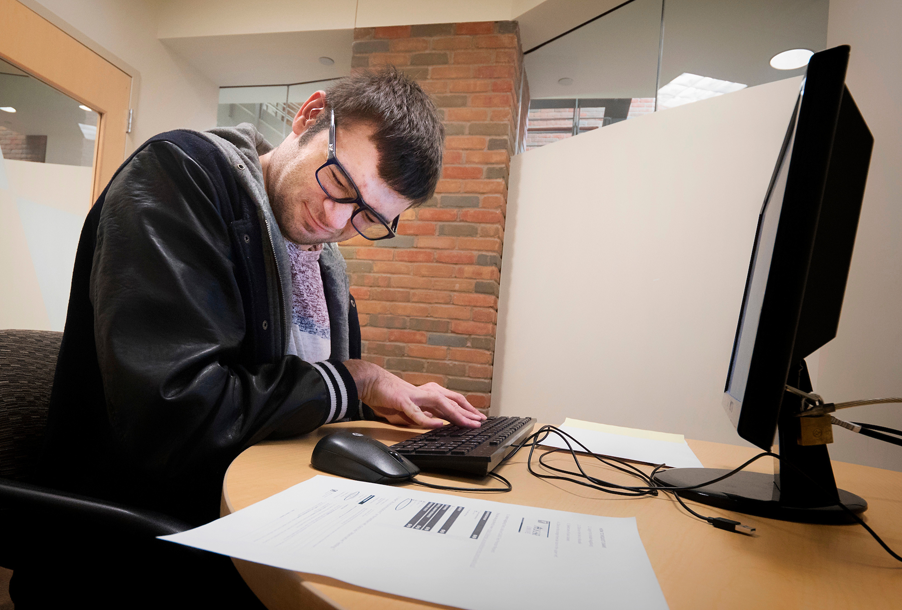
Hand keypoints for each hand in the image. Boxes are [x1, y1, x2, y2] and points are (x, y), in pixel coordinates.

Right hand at [343, 360, 485, 428]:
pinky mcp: (402, 401)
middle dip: (468, 412)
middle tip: (480, 421)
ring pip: (440, 404)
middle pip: (451, 401)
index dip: (466, 409)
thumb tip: (435, 423)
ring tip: (468, 423)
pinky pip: (417, 412)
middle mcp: (425, 392)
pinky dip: (428, 419)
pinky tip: (438, 424)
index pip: (452, 401)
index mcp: (427, 394)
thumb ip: (422, 415)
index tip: (478, 417)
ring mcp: (415, 396)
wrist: (370, 382)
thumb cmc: (388, 396)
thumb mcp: (410, 409)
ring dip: (456, 414)